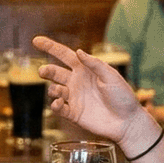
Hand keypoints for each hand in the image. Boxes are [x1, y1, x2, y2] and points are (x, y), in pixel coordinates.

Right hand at [31, 35, 147, 145]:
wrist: (127, 121)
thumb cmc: (123, 96)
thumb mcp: (111, 76)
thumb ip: (95, 64)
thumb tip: (78, 51)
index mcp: (85, 69)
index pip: (64, 55)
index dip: (50, 47)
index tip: (36, 40)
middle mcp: (77, 82)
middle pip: (55, 72)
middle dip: (46, 71)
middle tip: (43, 71)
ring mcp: (74, 98)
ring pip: (54, 90)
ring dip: (53, 89)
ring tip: (57, 91)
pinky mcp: (74, 114)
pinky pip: (59, 108)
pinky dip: (55, 105)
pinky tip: (59, 103)